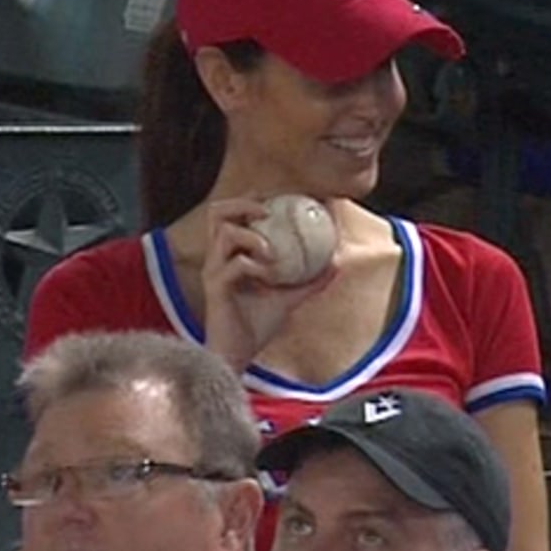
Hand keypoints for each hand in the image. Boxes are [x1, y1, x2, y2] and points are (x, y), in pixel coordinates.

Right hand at [199, 197, 338, 370]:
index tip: (276, 195)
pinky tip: (267, 275)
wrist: (238, 354)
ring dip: (252, 235)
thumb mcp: (289, 298)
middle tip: (268, 209)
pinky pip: (234, 265)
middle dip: (243, 203)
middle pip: (217, 212)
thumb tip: (336, 264)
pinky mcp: (215, 288)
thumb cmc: (255, 327)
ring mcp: (214, 271)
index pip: (232, 215)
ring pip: (224, 233)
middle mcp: (217, 258)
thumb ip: (310, 282)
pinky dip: (254, 265)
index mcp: (229, 255)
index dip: (250, 199)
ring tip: (272, 251)